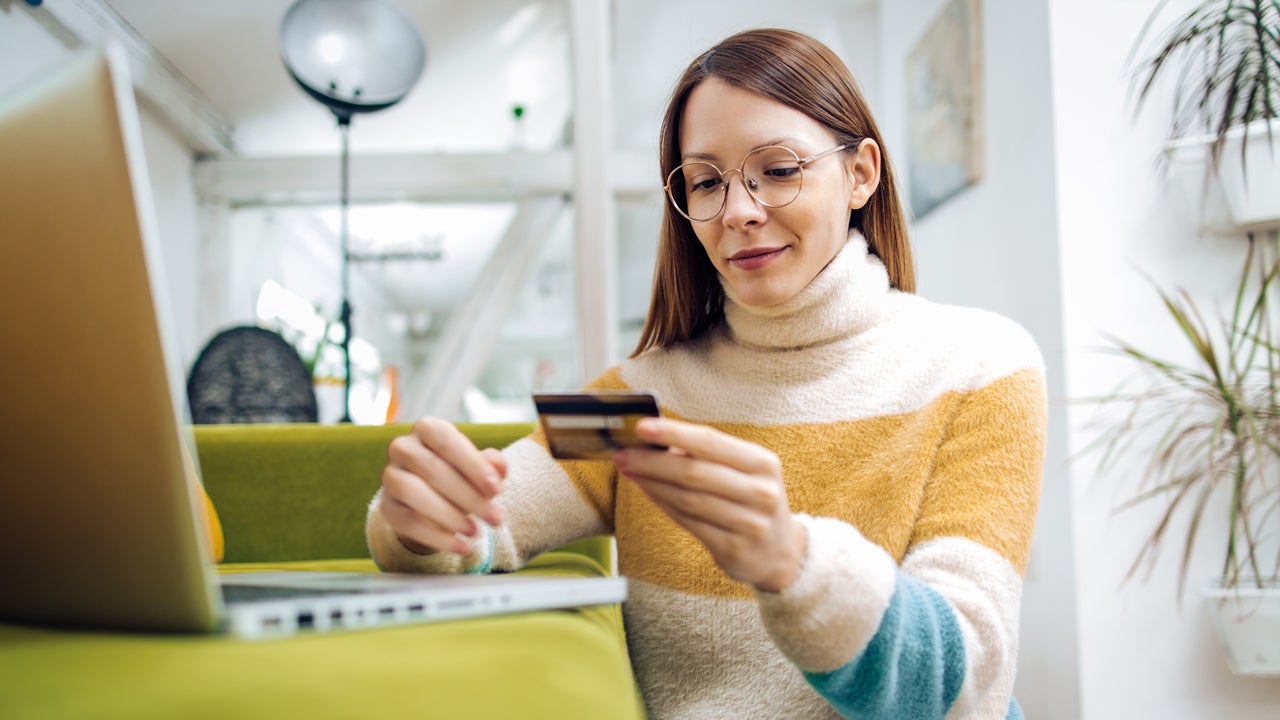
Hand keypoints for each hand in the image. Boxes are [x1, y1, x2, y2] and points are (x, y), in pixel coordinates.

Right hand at [378, 417, 506, 555]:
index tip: (496, 489)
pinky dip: (437, 537)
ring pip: (414, 493)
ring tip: (475, 532)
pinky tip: (461, 547)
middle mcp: (403, 448)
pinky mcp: (387, 506)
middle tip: (495, 518)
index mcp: (427, 429)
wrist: (431, 500)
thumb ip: (491, 465)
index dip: (472, 464)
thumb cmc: (460, 474)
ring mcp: (390, 476)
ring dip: (448, 515)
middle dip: (469, 497)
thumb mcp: (478, 467)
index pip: (447, 441)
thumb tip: (499, 468)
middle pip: (433, 469)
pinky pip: (408, 522)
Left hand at [613, 417, 806, 592]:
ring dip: (652, 483)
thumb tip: (654, 440)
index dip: (673, 432)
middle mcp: (760, 492)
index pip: (710, 441)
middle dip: (652, 461)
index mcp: (762, 463)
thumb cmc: (750, 501)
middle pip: (694, 471)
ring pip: (688, 498)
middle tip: (622, 453)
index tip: (641, 426)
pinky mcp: (734, 549)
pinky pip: (689, 522)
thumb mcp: (743, 472)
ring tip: (629, 470)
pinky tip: (648, 491)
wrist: (780, 552)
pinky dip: (663, 504)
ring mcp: (750, 523)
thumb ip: (704, 455)